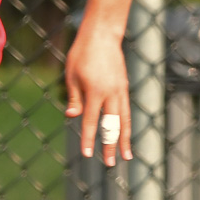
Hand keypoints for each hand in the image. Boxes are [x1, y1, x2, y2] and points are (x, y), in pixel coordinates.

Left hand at [65, 30, 129, 165]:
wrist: (103, 35)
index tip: (87, 154)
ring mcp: (120, 90)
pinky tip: (125, 135)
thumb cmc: (82, 53)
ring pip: (124, 120)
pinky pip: (126, 110)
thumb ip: (74, 97)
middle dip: (110, 146)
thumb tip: (73, 116)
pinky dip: (127, 125)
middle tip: (110, 164)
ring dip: (125, 139)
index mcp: (95, 91)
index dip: (89, 139)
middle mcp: (111, 93)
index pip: (91, 121)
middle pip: (112, 125)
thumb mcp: (72, 75)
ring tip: (127, 156)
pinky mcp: (124, 87)